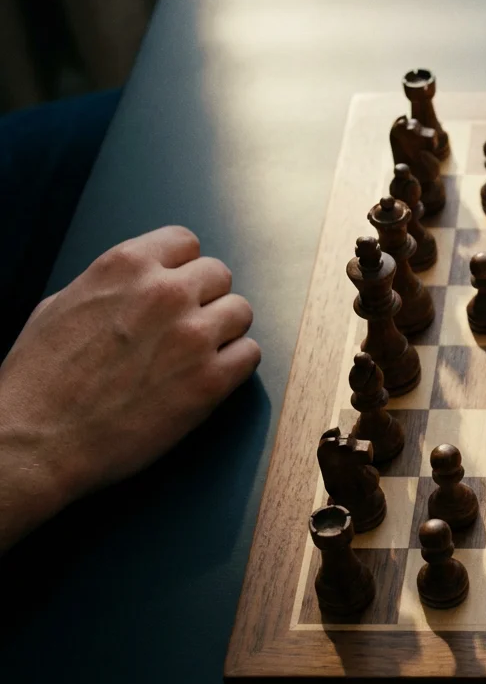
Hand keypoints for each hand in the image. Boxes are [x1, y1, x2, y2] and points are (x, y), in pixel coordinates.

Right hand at [0, 226, 259, 549]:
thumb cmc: (39, 381)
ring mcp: (193, 336)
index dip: (182, 267)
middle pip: (220, 274)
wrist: (37, 441)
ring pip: (242, 311)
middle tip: (186, 325)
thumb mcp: (60, 306)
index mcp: (126, 266)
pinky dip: (235, 364)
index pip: (185, 242)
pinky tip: (209, 376)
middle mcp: (165, 293)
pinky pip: (250, 354)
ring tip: (198, 353)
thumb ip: (111, 287)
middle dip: (205, 298)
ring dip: (224, 330)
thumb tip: (136, 285)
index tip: (177, 287)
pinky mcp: (210, 381)